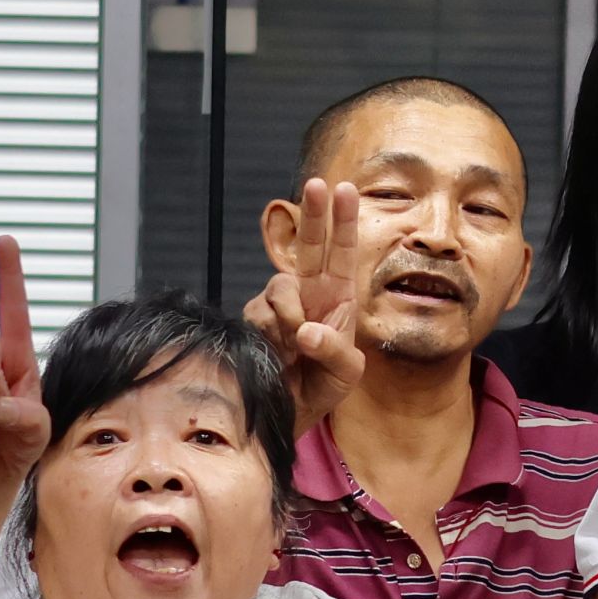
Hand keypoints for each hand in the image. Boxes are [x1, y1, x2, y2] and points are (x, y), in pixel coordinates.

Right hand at [246, 175, 365, 433]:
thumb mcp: (344, 374)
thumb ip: (333, 350)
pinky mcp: (252, 319)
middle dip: (313, 214)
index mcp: (338, 298)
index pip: (342, 252)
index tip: (345, 188)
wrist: (288, 414)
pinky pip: (259, 316)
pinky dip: (270, 335)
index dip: (343, 221)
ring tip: (295, 353)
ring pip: (279, 290)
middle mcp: (307, 293)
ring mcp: (277, 304)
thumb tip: (307, 330)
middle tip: (316, 184)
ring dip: (290, 320)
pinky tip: (275, 353)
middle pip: (308, 246)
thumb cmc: (322, 390)